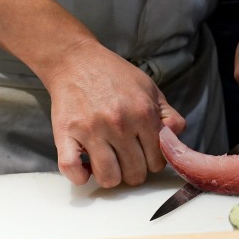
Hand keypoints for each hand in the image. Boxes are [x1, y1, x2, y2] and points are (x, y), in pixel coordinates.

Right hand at [44, 40, 185, 187]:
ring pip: (109, 178)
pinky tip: (85, 167)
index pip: (157, 162)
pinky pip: (72, 170)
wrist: (76, 60)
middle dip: (133, 170)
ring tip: (107, 161)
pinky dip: (80, 176)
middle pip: (135, 174)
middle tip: (124, 157)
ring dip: (110, 176)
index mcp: (143, 114)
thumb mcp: (151, 89)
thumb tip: (174, 142)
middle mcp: (119, 124)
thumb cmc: (114, 76)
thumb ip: (169, 117)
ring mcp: (91, 130)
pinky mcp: (65, 133)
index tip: (143, 154)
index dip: (151, 161)